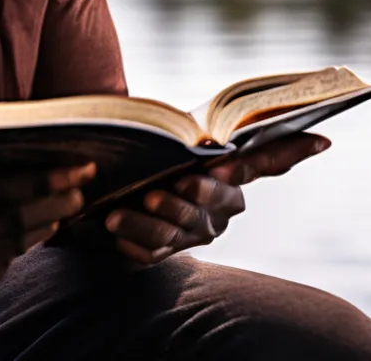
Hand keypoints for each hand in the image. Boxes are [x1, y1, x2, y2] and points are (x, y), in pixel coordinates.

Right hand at [0, 162, 95, 292]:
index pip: (7, 190)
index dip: (47, 179)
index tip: (79, 166)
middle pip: (21, 221)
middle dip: (58, 202)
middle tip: (84, 185)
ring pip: (16, 246)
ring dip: (45, 224)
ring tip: (67, 205)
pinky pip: (0, 265)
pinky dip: (21, 246)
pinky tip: (33, 231)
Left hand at [104, 132, 329, 264]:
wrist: (138, 167)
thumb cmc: (165, 143)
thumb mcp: (180, 128)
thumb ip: (190, 128)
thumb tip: (197, 117)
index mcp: (230, 173)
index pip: (255, 167)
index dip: (241, 170)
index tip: (220, 168)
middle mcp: (219, 208)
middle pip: (200, 212)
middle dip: (174, 206)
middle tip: (150, 197)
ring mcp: (194, 232)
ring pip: (170, 234)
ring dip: (142, 226)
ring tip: (115, 217)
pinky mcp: (168, 248)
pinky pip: (152, 253)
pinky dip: (133, 246)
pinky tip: (116, 238)